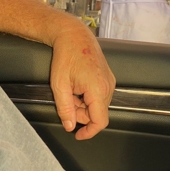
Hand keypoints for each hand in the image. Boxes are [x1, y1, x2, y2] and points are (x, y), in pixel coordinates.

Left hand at [48, 21, 115, 139]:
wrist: (74, 35)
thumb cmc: (66, 56)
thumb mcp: (59, 85)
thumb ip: (65, 109)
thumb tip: (70, 126)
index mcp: (98, 89)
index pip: (100, 121)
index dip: (89, 132)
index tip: (78, 135)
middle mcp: (108, 86)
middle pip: (97, 113)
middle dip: (81, 113)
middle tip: (66, 101)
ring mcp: (110, 81)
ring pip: (98, 105)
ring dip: (83, 104)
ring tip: (71, 89)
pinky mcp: (108, 77)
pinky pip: (100, 95)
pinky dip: (88, 96)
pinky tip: (78, 85)